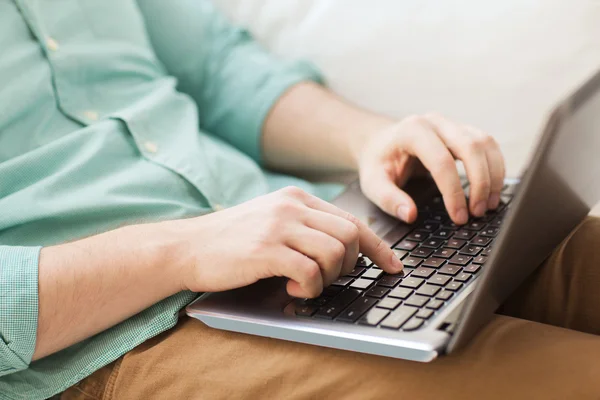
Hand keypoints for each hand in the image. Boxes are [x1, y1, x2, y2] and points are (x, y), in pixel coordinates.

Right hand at [169, 187, 402, 297]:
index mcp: (297, 199)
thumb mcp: (272, 221)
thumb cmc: (231, 240)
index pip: (352, 219)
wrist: (187, 246)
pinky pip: (310, 272)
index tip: (393, 266)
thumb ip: (305, 226)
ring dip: (330, 278)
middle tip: (332, 278)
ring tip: (308, 284)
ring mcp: (279, 226)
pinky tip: (293, 289)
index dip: (378, 247)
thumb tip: (345, 248)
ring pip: (335, 253)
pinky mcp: (266, 250)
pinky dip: (310, 288)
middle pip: (350, 236)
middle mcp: (292, 207)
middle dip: (352, 265)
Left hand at [356, 113, 505, 224]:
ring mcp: (451, 124)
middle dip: (480, 183)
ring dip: (493, 175)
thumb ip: (389, 199)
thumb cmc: (378, 162)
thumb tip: (410, 215)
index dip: (453, 192)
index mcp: (412, 131)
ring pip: (485, 143)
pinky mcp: (463, 131)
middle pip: (471, 147)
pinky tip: (492, 190)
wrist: (379, 142)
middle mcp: (435, 122)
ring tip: (489, 205)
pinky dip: (495, 168)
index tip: (459, 217)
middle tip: (478, 213)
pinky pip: (488, 145)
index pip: (441, 161)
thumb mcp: (372, 182)